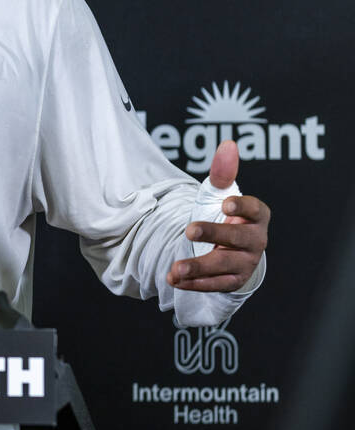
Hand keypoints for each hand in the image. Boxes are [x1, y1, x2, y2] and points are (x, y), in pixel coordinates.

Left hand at [167, 140, 269, 291]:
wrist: (226, 246)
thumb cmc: (223, 215)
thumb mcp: (219, 193)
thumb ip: (223, 172)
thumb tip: (228, 144)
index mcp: (257, 216)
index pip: (255, 210)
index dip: (242, 207)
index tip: (225, 204)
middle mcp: (255, 241)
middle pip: (237, 239)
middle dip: (214, 234)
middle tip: (189, 230)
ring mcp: (245, 263)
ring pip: (224, 266)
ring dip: (199, 267)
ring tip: (175, 269)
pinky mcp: (233, 281)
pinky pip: (215, 284)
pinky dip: (194, 284)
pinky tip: (173, 280)